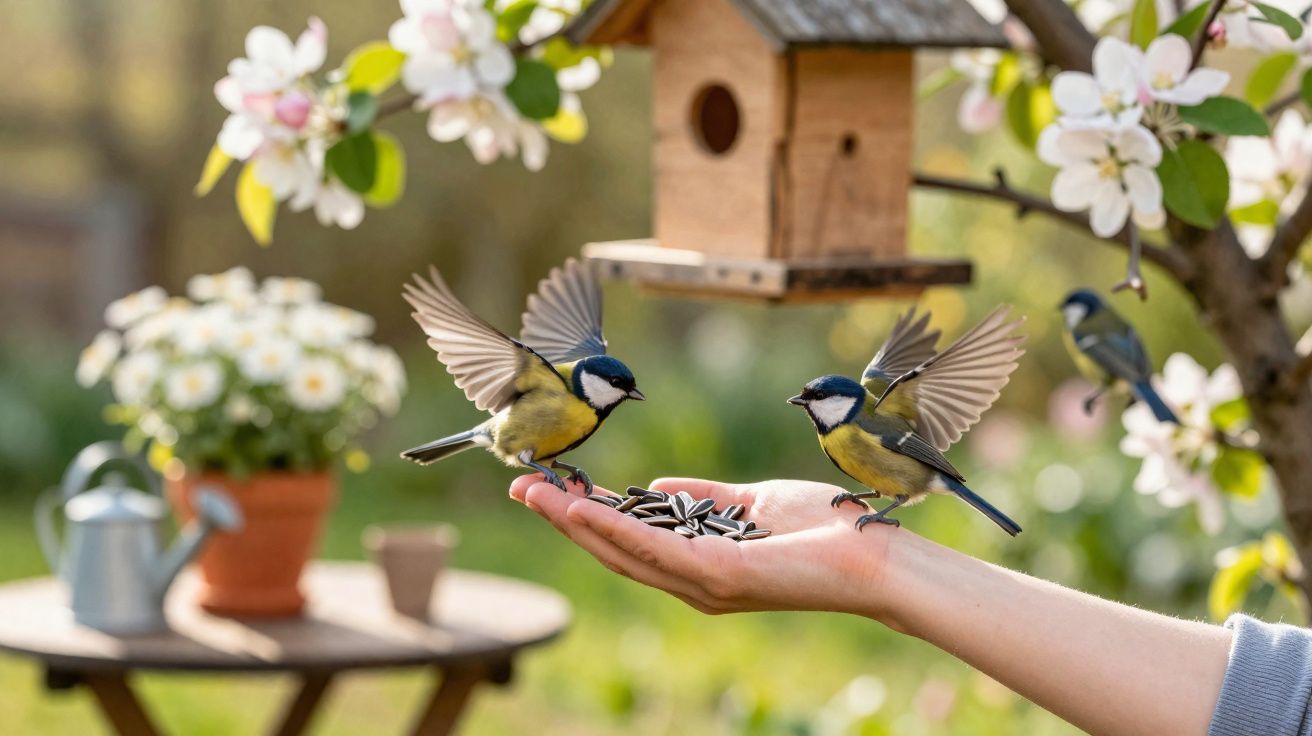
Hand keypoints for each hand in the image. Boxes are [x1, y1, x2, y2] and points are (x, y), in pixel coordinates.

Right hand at [509, 475, 899, 617]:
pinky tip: (583, 507)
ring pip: (623, 552)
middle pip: (613, 550)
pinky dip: (615, 528)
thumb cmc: (823, 528)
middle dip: (563, 519)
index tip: (549, 486)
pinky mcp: (720, 578)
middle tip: (521, 487)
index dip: (584, 515)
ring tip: (537, 493)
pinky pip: (656, 551)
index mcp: (698, 566)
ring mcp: (704, 584)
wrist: (874, 551)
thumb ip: (704, 497)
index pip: (629, 540)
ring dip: (575, 522)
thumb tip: (656, 488)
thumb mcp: (750, 502)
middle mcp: (693, 583)